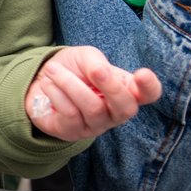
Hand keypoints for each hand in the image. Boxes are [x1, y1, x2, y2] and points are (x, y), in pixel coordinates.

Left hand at [25, 46, 160, 141]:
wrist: (40, 80)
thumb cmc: (72, 70)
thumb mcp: (84, 57)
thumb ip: (95, 61)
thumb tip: (100, 72)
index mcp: (125, 91)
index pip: (148, 94)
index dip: (149, 87)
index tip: (142, 74)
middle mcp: (115, 112)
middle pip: (126, 108)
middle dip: (111, 86)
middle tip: (94, 69)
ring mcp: (95, 125)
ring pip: (93, 108)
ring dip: (70, 84)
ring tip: (52, 69)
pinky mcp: (72, 132)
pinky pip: (70, 114)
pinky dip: (56, 93)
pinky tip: (47, 83)